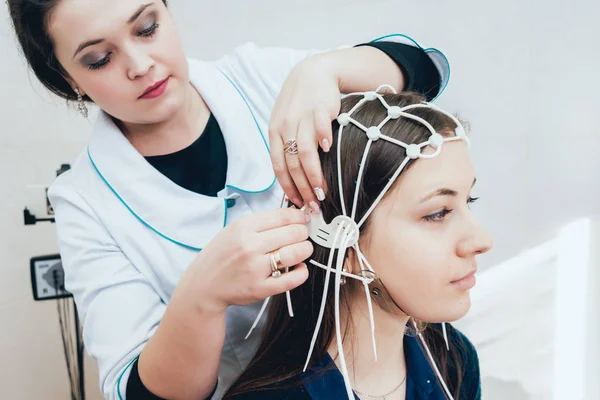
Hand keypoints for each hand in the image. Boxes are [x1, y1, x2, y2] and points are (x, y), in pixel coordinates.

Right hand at [188, 208, 312, 312]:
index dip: (300, 217)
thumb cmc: (221, 256)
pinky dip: (302, 272)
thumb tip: (291, 215)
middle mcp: (250, 246)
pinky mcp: (260, 288)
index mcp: (244, 227)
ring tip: (303, 250)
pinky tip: (299, 268)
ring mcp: (255, 268)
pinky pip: (292, 279)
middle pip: (294, 233)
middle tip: (303, 235)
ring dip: (306, 250)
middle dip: (304, 233)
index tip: (303, 220)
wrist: (203, 285)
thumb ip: (260, 223)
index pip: (284, 216)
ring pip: (296, 253)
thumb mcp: (233, 229)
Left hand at [269, 55, 340, 210]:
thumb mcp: (285, 123)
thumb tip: (291, 178)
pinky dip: (323, 139)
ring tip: (322, 191)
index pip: (279, 167)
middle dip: (303, 189)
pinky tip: (329, 151)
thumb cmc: (299, 103)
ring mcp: (303, 117)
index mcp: (275, 133)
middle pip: (292, 165)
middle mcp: (286, 126)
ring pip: (305, 152)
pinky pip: (320, 126)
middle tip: (313, 205)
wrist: (312, 73)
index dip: (288, 187)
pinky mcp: (320, 107)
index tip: (297, 204)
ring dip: (314, 175)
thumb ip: (286, 146)